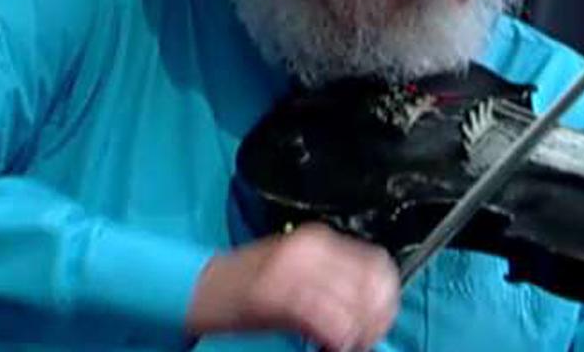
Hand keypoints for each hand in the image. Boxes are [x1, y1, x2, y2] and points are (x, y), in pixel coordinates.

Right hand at [187, 222, 399, 350]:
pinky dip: (335, 336)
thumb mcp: (297, 276)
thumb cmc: (246, 288)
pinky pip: (323, 317)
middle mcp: (311, 249)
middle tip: (363, 340)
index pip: (377, 265)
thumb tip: (369, 310)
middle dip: (375, 318)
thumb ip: (333, 285)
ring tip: (342, 345)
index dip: (386, 298)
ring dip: (356, 332)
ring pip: (352, 304)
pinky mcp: (273, 293)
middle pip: (372, 284)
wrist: (196, 288)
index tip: (379, 323)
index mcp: (319, 242)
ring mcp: (292, 268)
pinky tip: (328, 346)